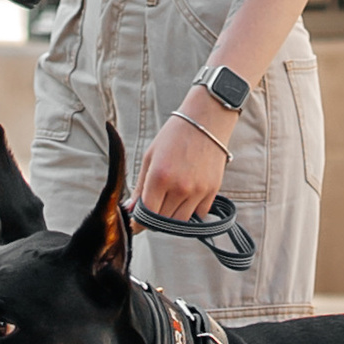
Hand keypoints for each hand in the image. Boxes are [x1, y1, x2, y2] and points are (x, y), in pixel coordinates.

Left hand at [137, 104, 232, 218]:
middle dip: (153, 219)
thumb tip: (130, 210)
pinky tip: (186, 198)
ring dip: (171, 217)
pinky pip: (199, 215)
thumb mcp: (150, 157)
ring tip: (169, 202)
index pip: (145, 215)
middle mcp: (179, 187)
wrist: (206, 120)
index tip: (136, 223)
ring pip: (180, 222)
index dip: (138, 223)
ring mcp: (198, 190)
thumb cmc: (174, 136)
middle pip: (162, 222)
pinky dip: (190, 211)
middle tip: (153, 208)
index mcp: (159, 177)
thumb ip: (139, 187)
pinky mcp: (212, 190)